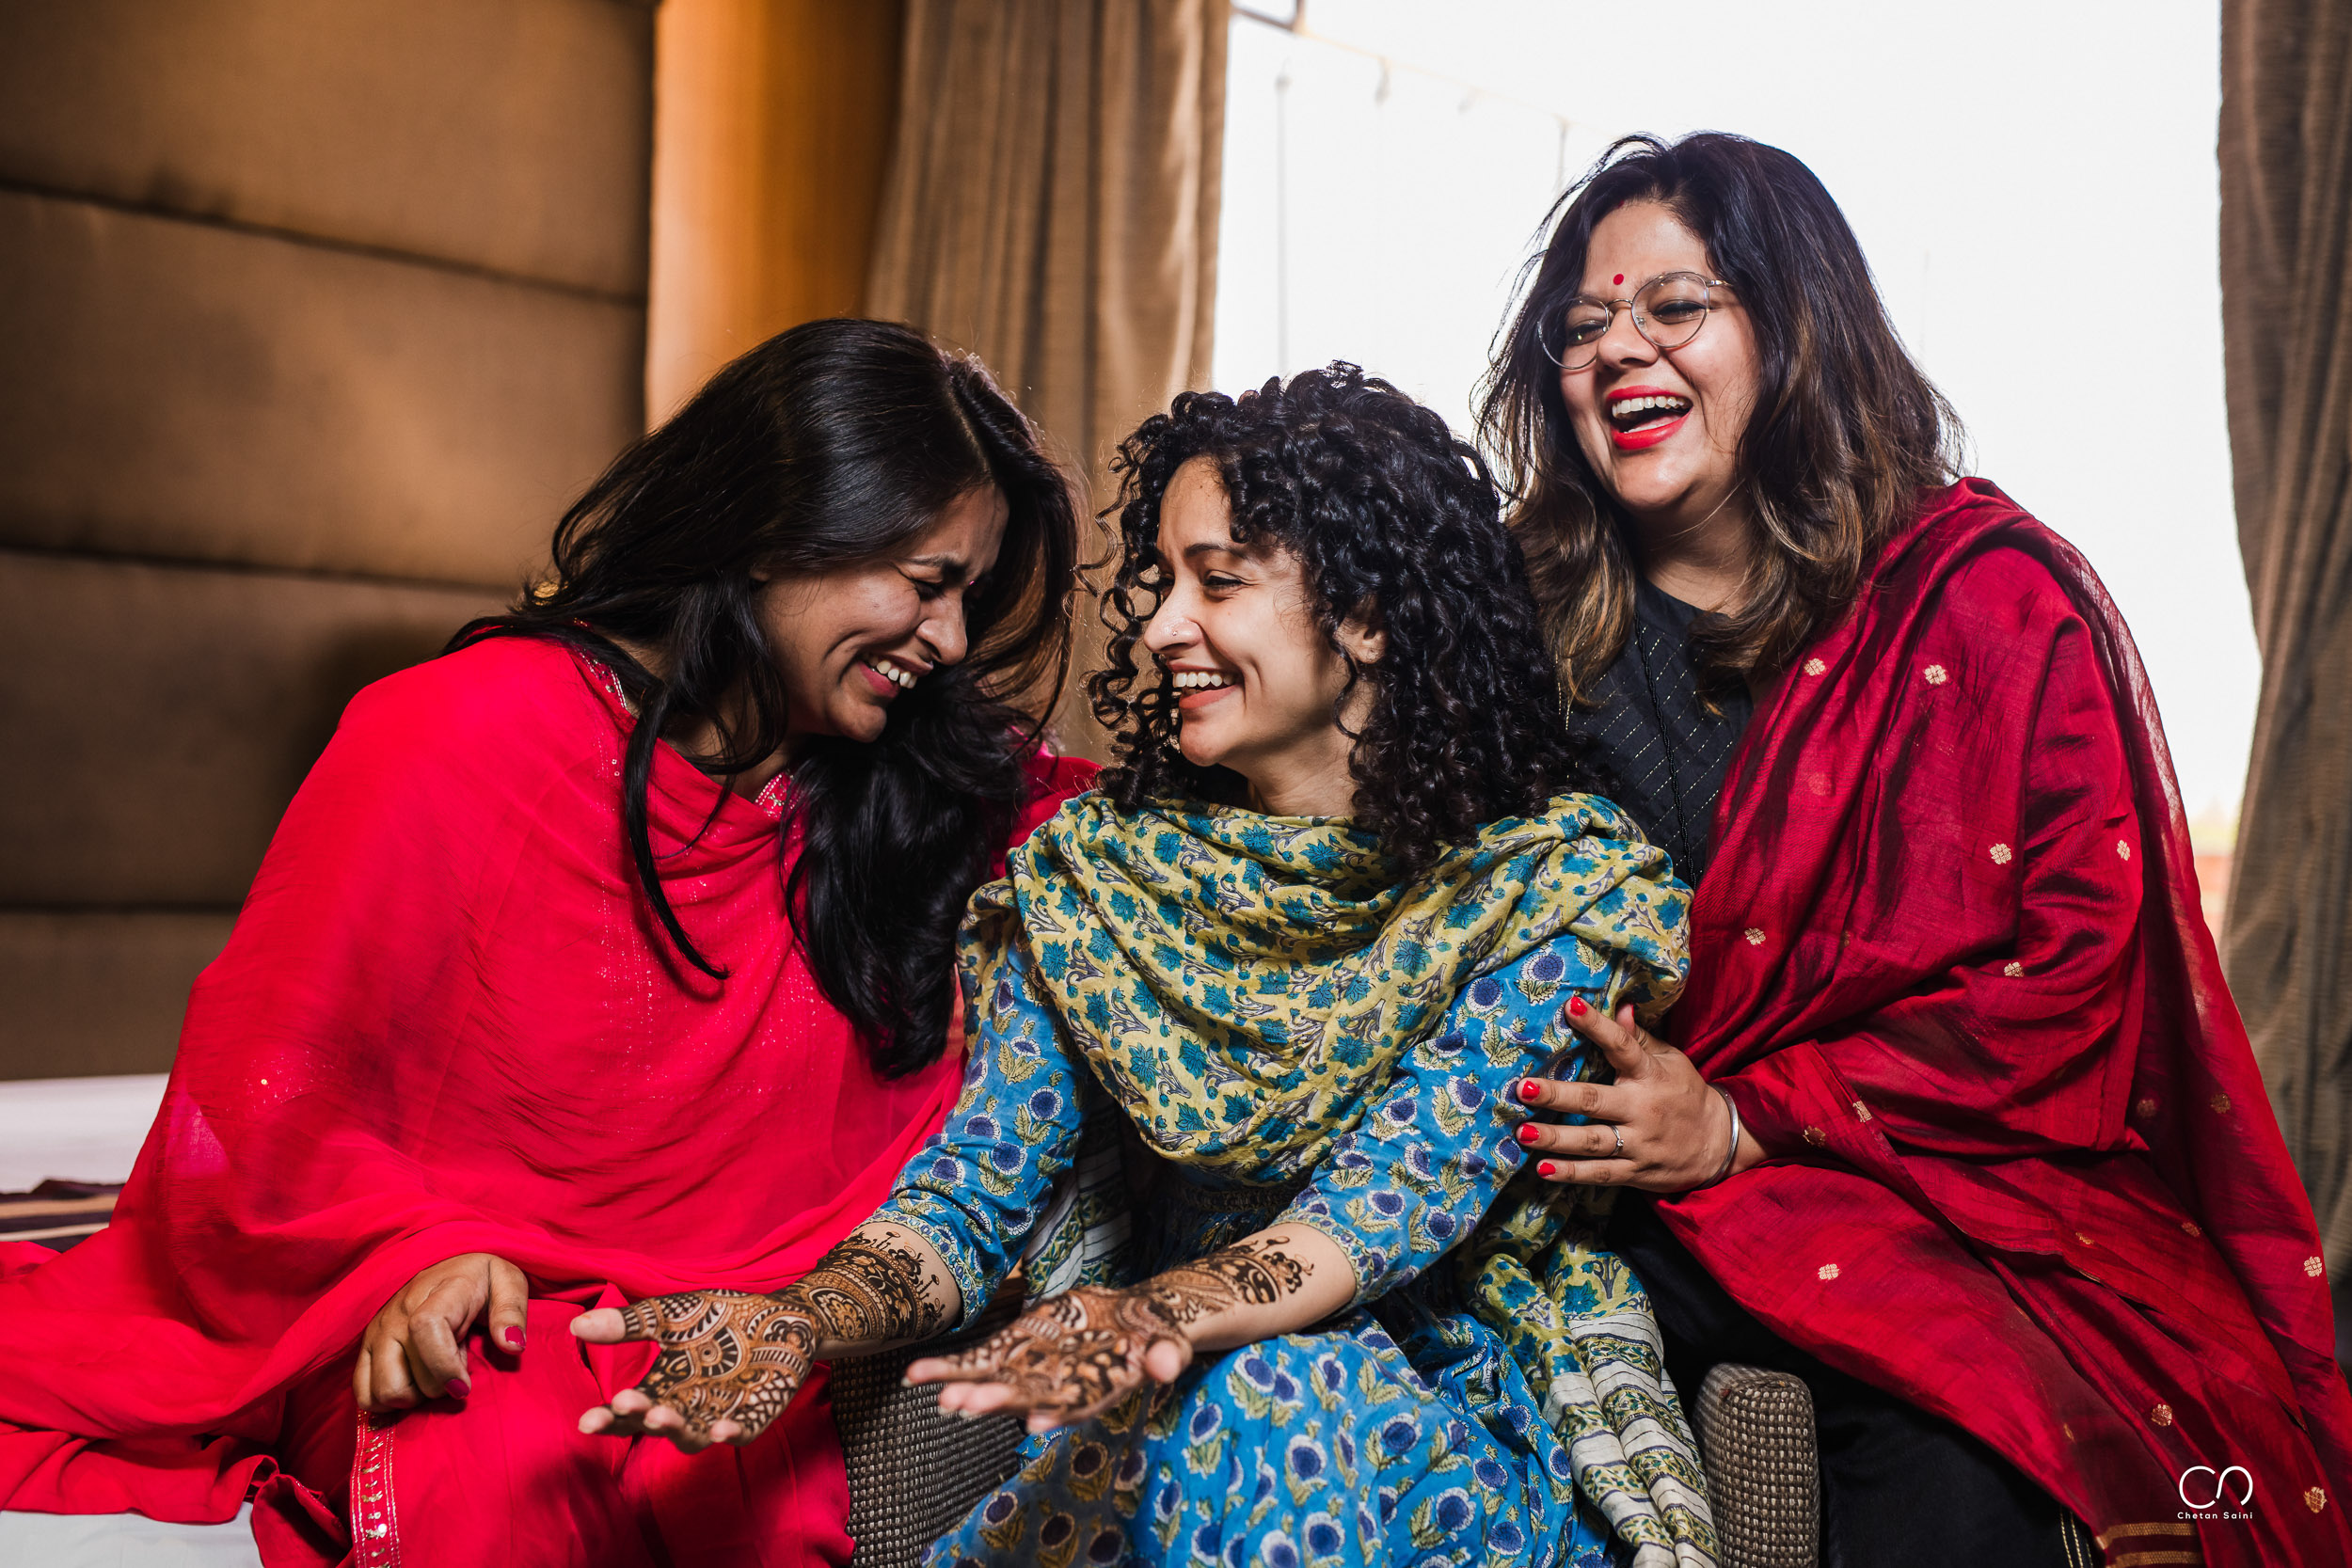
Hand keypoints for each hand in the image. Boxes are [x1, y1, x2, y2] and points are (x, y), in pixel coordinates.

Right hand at [355, 1253, 527, 1410]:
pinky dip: (388, 1401)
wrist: (448, 1266)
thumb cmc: (482, 1280)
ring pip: (382, 1391)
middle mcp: (399, 1313)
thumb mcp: (508, 1285)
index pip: (426, 1328)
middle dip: (436, 1388)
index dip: (444, 1367)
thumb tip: (512, 1346)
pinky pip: (363, 1393)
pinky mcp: (365, 1347)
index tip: (464, 1386)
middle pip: (401, 1376)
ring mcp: (377, 1331)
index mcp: (438, 1293)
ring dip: (413, 1396)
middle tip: (457, 1366)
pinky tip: (414, 1384)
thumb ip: (511, 1313)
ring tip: (435, 1373)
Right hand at [572, 1291, 818, 1451]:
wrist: (782, 1313)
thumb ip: (630, 1324)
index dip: (608, 1420)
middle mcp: (687, 1409)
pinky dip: (731, 1434)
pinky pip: (742, 1433)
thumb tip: (576, 1326)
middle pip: (655, 1426)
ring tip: (660, 1416)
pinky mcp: (757, 1414)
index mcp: (662, 1389)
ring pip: (693, 1435)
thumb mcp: (672, 1314)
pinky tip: (720, 1430)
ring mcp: (721, 1414)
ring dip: (676, 1428)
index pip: (627, 1412)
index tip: (586, 1421)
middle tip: (625, 1404)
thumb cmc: (722, 1318)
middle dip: (639, 1419)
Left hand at [905, 1285, 1192, 1433]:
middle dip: (996, 1401)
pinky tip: (915, 1375)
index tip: (1035, 1422)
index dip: (1056, 1414)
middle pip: (1025, 1398)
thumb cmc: (1152, 1337)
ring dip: (965, 1389)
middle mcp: (1056, 1388)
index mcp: (1095, 1391)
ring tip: (938, 1393)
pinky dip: (946, 1369)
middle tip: (966, 1404)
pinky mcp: (1014, 1350)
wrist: (1128, 1321)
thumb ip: (1167, 1354)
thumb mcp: (1168, 1342)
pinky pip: (975, 1362)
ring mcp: (1031, 1371)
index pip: (1075, 1407)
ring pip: (994, 1383)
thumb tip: (1166, 1366)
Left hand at [1515, 996, 1759, 1191]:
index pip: (1623, 1046)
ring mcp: (1639, 1144)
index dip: (1598, 1026)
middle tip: (1523, 1088)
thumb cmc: (1684, 1093)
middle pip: (1595, 1102)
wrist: (1721, 1143)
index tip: (1571, 1007)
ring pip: (1592, 1142)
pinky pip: (1600, 1174)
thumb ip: (1639, 1038)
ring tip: (1523, 1133)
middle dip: (1558, 1096)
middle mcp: (1642, 1109)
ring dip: (1556, 1139)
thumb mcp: (1670, 1061)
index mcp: (1650, 1075)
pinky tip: (1543, 1169)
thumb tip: (1620, 1007)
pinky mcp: (1636, 1172)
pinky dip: (1572, 1173)